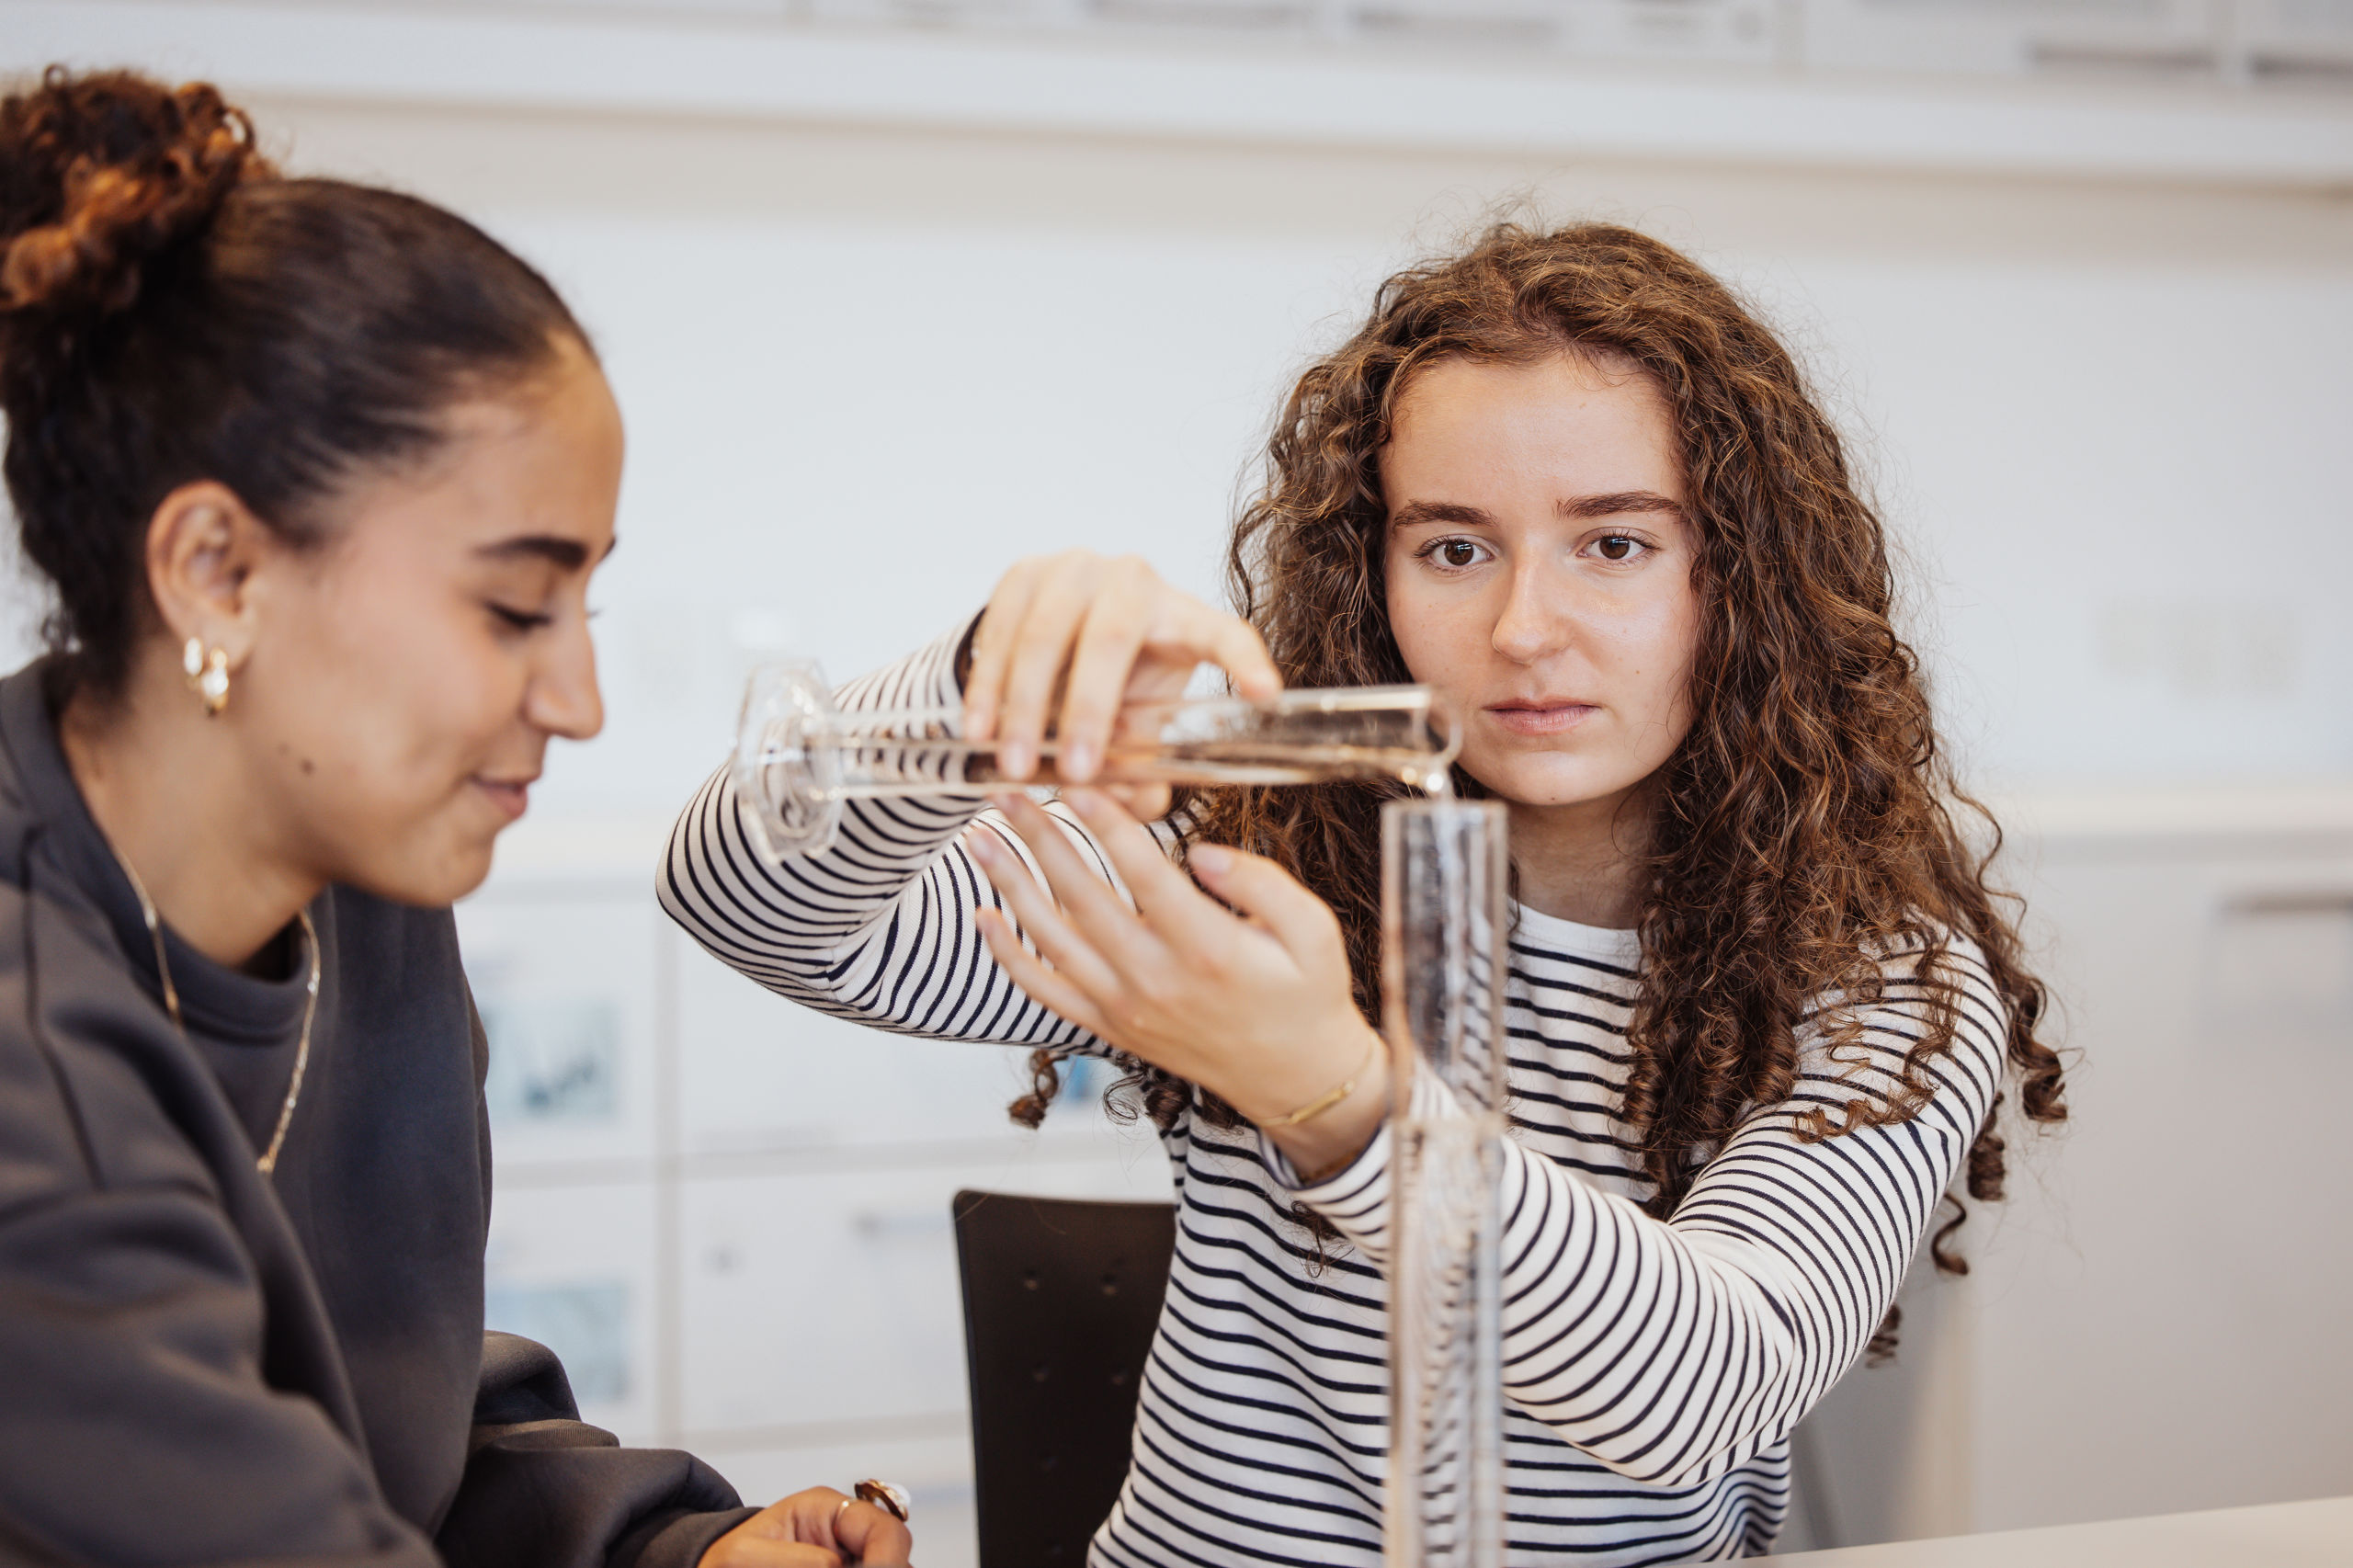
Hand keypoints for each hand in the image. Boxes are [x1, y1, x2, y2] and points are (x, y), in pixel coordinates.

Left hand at [698, 1488, 912, 1567]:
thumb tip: (835, 1565)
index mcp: (825, 1510)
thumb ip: (793, 1561)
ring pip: (879, 1566)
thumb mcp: (745, 1557)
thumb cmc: (722, 1560)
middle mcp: (842, 1534)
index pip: (881, 1528)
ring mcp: (844, 1557)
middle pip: (891, 1553)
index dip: (888, 1559)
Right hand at [963, 551, 1279, 816]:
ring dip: (1025, 706)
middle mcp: (1135, 582)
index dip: (1245, 665)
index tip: (1265, 696)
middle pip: (1111, 638)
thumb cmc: (1115, 690)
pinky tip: (977, 732)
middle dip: (1089, 710)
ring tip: (1015, 766)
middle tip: (1075, 773)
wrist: (1055, 639)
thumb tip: (1142, 801)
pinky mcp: (1022, 572)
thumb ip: (1145, 770)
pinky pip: (1000, 630)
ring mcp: (1074, 569)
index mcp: (1185, 619)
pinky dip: (987, 687)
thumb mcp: (1138, 729)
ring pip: (1046, 635)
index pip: (1225, 636)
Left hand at [966, 788, 1388, 1179]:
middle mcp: (1157, 981)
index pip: (1145, 874)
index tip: (1080, 782)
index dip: (1109, 825)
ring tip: (980, 838)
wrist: (1294, 1079)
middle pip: (1083, 898)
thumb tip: (1201, 853)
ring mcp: (1126, 1008)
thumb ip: (1262, 884)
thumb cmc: (1307, 996)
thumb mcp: (1314, 932)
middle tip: (1007, 792)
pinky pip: (1046, 991)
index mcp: (1209, 950)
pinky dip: (1009, 955)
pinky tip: (983, 916)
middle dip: (1040, 838)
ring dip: (1010, 885)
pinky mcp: (1111, 1027)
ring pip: (1052, 939)